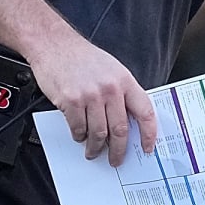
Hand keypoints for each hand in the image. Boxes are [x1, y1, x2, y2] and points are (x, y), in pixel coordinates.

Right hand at [28, 28, 157, 166]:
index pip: (145, 112)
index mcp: (125, 81)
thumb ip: (122, 93)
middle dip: (119, 149)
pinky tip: (79, 136)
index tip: (148, 147)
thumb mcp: (112, 70)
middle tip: (116, 159)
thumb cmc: (83, 58)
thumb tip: (129, 120)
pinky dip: (79, 136)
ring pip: (99, 132)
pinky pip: (78, 128)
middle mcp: (110, 89)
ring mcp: (91, 95)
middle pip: (120, 129)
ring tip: (93, 151)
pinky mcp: (71, 101)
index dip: (149, 133)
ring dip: (96, 147)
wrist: (55, 45)